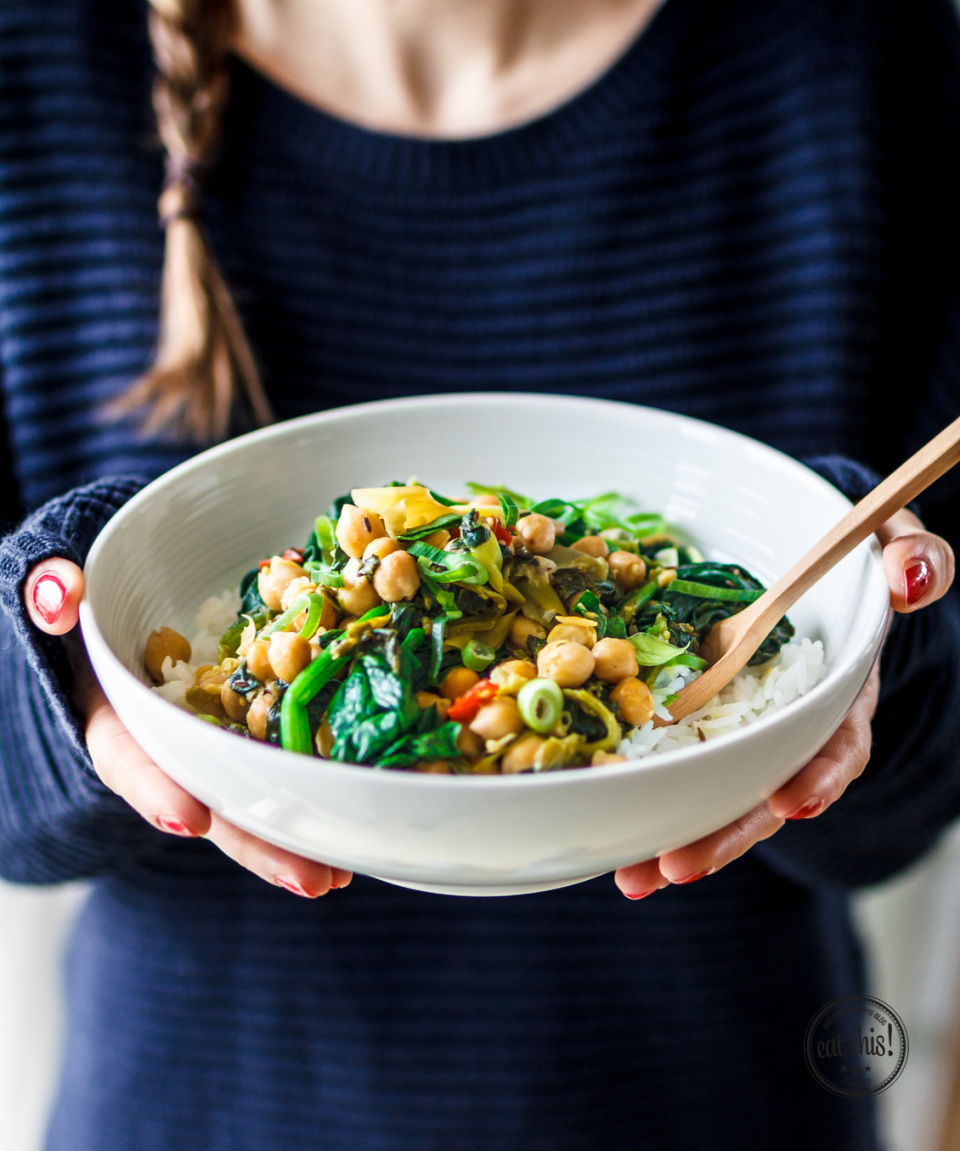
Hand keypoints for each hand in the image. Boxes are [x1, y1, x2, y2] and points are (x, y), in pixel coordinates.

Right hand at [24, 558, 352, 897]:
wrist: (131, 610)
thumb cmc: (98, 607)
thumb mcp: (67, 598)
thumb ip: (54, 595)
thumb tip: (58, 591)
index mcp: (115, 718)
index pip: (128, 757)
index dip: (155, 789)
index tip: (188, 819)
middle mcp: (169, 746)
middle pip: (208, 800)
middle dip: (253, 842)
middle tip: (309, 879)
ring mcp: (215, 746)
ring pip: (251, 797)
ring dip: (294, 839)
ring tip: (341, 874)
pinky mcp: (254, 734)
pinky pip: (284, 765)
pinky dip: (316, 796)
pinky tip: (357, 828)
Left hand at [613, 508, 955, 899]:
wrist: (801, 561)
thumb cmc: (849, 557)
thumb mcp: (890, 543)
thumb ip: (915, 556)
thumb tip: (909, 579)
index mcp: (841, 692)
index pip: (840, 742)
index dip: (821, 774)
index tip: (793, 799)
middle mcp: (790, 726)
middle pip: (765, 791)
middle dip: (728, 833)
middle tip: (680, 865)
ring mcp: (743, 730)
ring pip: (715, 793)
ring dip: (677, 836)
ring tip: (635, 878)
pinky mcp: (698, 722)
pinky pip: (675, 765)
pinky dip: (646, 800)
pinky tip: (609, 839)